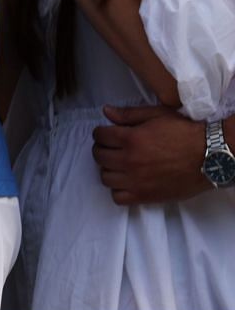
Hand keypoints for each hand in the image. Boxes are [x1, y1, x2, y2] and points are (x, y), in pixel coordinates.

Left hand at [93, 104, 215, 204]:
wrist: (210, 157)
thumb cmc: (185, 133)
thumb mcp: (157, 115)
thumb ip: (129, 114)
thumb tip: (106, 111)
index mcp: (131, 139)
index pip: (99, 136)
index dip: (102, 133)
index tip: (109, 134)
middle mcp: (129, 160)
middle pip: (99, 156)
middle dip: (103, 149)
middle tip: (114, 148)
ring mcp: (136, 180)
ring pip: (105, 177)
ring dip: (110, 169)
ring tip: (121, 165)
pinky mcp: (145, 196)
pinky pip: (118, 197)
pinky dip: (119, 190)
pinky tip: (128, 182)